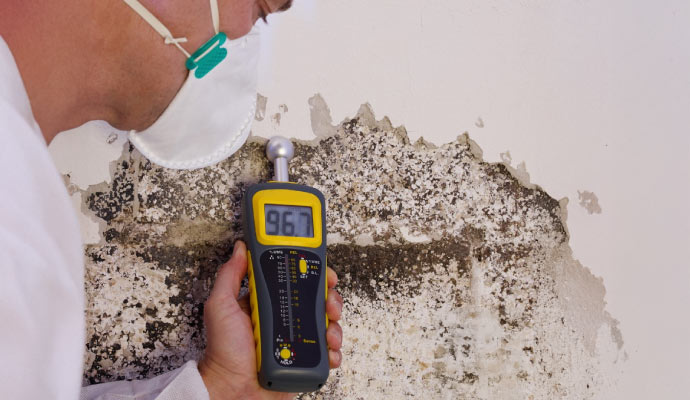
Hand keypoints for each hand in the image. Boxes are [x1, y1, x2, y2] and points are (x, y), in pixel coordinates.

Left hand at [199, 241, 343, 399]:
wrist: (233, 390)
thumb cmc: (223, 352)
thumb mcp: (220, 305)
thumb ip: (230, 275)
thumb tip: (239, 248)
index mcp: (268, 301)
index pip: (296, 279)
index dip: (313, 273)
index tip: (322, 271)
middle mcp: (285, 318)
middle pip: (318, 300)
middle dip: (330, 299)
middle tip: (329, 304)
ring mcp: (297, 338)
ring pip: (327, 324)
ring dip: (334, 325)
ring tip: (328, 331)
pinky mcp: (305, 359)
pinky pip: (328, 351)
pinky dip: (334, 350)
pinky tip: (328, 350)